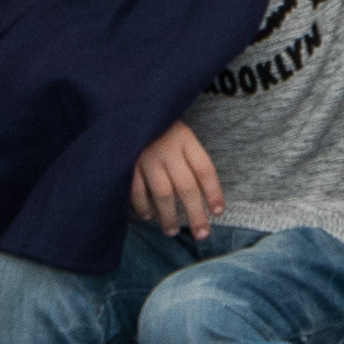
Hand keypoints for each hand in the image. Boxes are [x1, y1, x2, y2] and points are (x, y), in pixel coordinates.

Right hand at [125, 121, 223, 242]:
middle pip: (186, 186)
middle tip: (202, 234)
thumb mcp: (178, 132)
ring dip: (169, 216)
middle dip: (195, 214)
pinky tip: (148, 216)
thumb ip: (189, 157)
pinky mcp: (125, 163)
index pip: (205, 169)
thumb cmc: (157, 126)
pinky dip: (143, 207)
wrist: (124, 109)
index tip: (219, 212)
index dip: (214, 193)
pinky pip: (136, 192)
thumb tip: (205, 194)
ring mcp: (145, 156)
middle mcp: (166, 148)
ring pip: (163, 193)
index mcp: (184, 138)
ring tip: (173, 231)